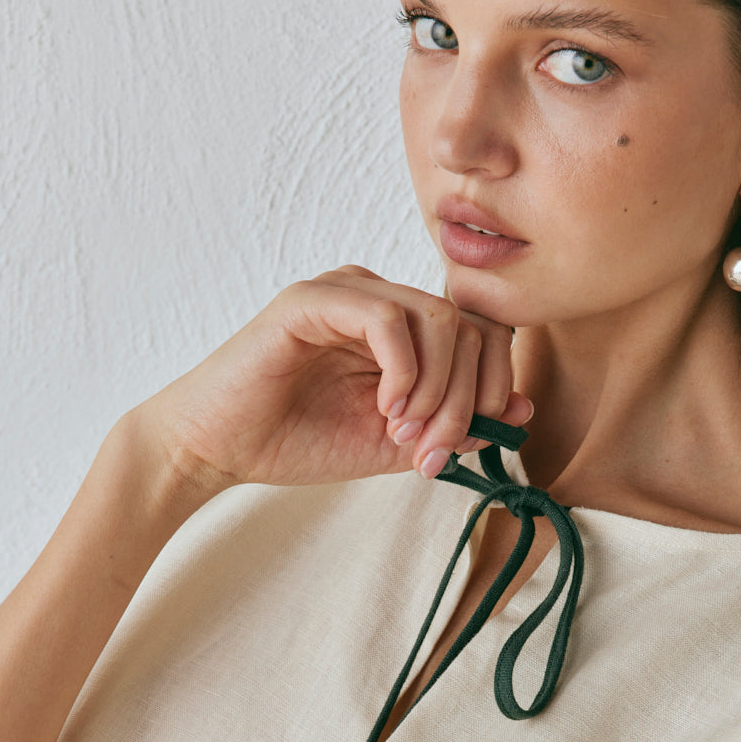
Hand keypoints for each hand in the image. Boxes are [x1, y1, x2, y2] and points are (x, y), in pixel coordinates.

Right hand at [127, 265, 533, 494]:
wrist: (219, 448)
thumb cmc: (296, 441)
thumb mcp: (393, 443)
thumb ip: (452, 426)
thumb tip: (520, 411)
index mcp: (402, 329)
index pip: (482, 335)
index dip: (491, 390)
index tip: (457, 447)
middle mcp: (379, 298)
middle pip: (469, 327)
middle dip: (466, 399)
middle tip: (432, 448)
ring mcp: (346, 293)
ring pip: (438, 319)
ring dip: (437, 389)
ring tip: (403, 431)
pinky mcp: (312, 300)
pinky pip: (387, 318)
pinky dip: (403, 371)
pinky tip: (385, 408)